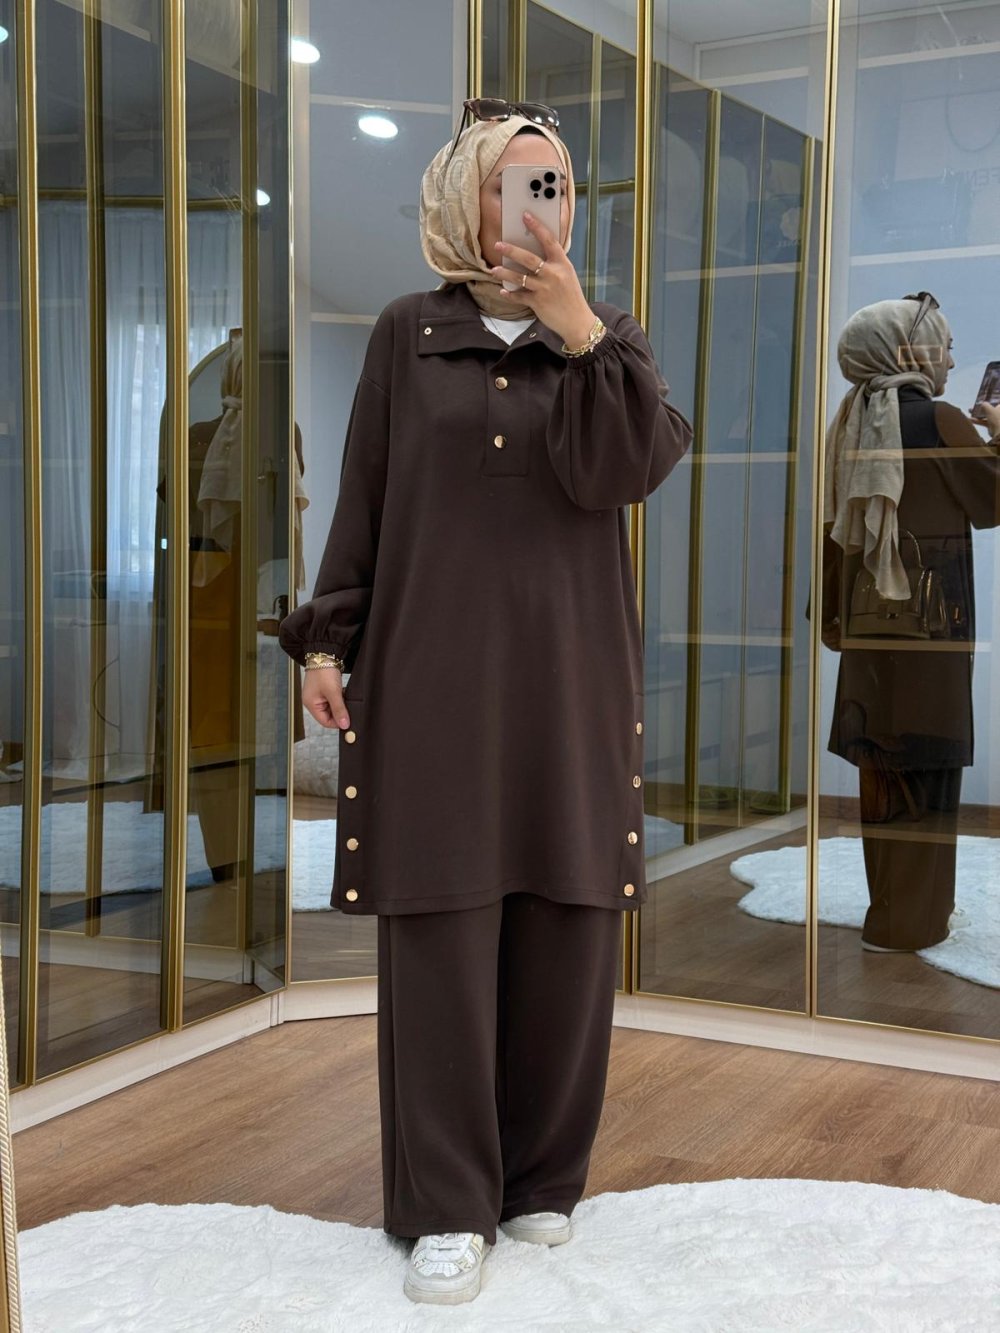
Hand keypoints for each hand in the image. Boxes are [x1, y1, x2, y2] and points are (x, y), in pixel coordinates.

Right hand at [302, 667, 349, 728]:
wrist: (325, 654)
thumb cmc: (324, 672)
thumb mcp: (333, 692)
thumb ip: (339, 709)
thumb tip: (344, 725)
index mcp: (311, 704)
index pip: (325, 722)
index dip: (337, 722)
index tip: (348, 719)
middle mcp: (312, 701)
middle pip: (328, 715)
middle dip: (339, 711)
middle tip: (348, 706)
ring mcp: (318, 695)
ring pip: (332, 707)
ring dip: (340, 704)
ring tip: (344, 696)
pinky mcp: (324, 690)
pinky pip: (333, 699)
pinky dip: (339, 697)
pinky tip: (343, 692)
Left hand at [488, 211, 596, 348]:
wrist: (577, 321)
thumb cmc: (571, 297)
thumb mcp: (567, 275)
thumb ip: (553, 264)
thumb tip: (534, 254)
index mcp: (563, 264)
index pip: (549, 240)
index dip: (537, 227)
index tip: (526, 216)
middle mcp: (553, 274)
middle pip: (528, 258)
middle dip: (511, 250)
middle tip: (498, 245)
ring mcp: (544, 289)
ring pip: (519, 278)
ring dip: (504, 273)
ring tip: (493, 270)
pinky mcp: (538, 303)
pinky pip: (519, 296)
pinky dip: (510, 295)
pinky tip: (503, 292)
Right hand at [970, 400, 999, 437]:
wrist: (998, 433)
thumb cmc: (996, 418)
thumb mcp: (989, 409)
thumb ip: (984, 405)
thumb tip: (981, 403)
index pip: (994, 402)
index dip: (988, 400)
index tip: (981, 400)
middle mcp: (998, 412)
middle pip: (989, 408)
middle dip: (981, 407)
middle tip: (974, 405)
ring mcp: (995, 419)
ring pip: (985, 415)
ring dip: (977, 413)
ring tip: (969, 411)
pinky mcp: (991, 425)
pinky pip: (983, 421)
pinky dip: (977, 420)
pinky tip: (969, 419)